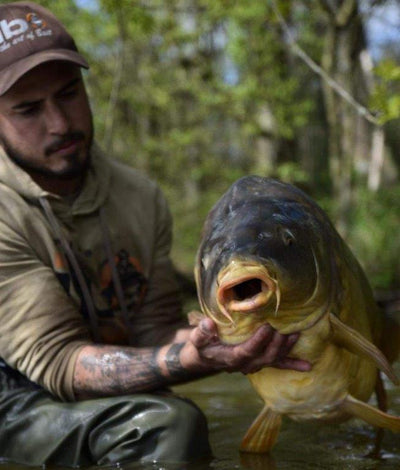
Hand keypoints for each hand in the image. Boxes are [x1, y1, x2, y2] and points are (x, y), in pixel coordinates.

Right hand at [189, 318, 310, 373]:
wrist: (206, 357)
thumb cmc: (202, 345)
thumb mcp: (197, 338)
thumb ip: (201, 331)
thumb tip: (209, 323)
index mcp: (231, 358)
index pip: (247, 351)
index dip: (258, 341)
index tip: (267, 327)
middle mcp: (245, 364)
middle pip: (265, 357)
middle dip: (277, 343)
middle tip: (284, 327)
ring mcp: (254, 365)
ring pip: (273, 359)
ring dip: (285, 348)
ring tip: (295, 334)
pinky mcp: (260, 361)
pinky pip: (278, 364)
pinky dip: (292, 364)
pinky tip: (307, 366)